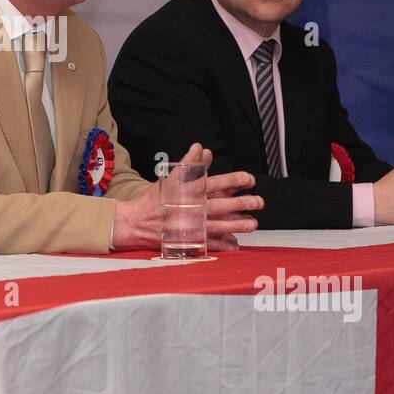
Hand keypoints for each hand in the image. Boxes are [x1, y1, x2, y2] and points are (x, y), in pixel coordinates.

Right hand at [112, 142, 261, 251]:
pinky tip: (236, 244)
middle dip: (240, 203)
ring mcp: (189, 226)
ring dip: (236, 225)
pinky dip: (222, 245)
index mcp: (187, 191)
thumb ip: (189, 164)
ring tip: (253, 224)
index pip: (214, 183)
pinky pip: (207, 244)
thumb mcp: (170, 178)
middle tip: (258, 202)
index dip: (232, 181)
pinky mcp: (187, 240)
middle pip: (219, 205)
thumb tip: (203, 149)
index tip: (249, 180)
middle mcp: (190, 209)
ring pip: (216, 225)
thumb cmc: (155, 199)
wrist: (135, 222)